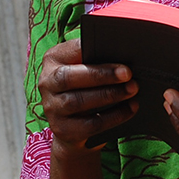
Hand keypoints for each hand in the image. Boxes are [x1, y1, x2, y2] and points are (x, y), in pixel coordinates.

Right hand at [38, 39, 137, 159]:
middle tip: (128, 74)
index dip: (93, 49)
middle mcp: (47, 83)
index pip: (71, 50)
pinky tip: (130, 108)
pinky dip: (114, 116)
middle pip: (69, 77)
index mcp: (53, 59)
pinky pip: (90, 124)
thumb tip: (123, 54)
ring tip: (132, 89)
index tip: (118, 50)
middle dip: (101, 75)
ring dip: (109, 95)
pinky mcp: (63, 130)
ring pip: (78, 101)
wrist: (73, 126)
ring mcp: (52, 108)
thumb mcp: (86, 67)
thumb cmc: (86, 86)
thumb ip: (97, 58)